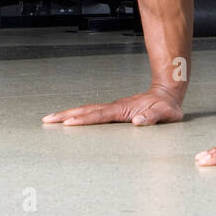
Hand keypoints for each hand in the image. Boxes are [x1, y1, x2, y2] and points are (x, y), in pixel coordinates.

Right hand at [42, 85, 184, 126]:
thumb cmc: (167, 107)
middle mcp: (115, 107)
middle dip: (66, 115)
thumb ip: (153, 117)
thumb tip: (137, 121)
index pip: (100, 115)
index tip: (68, 122)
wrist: (168, 93)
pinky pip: (93, 113)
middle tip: (47, 119)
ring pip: (87, 110)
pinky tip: (70, 119)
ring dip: (68, 114)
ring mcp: (113, 108)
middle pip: (87, 110)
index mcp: (124, 110)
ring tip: (50, 119)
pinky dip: (78, 115)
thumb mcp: (166, 114)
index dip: (84, 119)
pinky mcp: (114, 110)